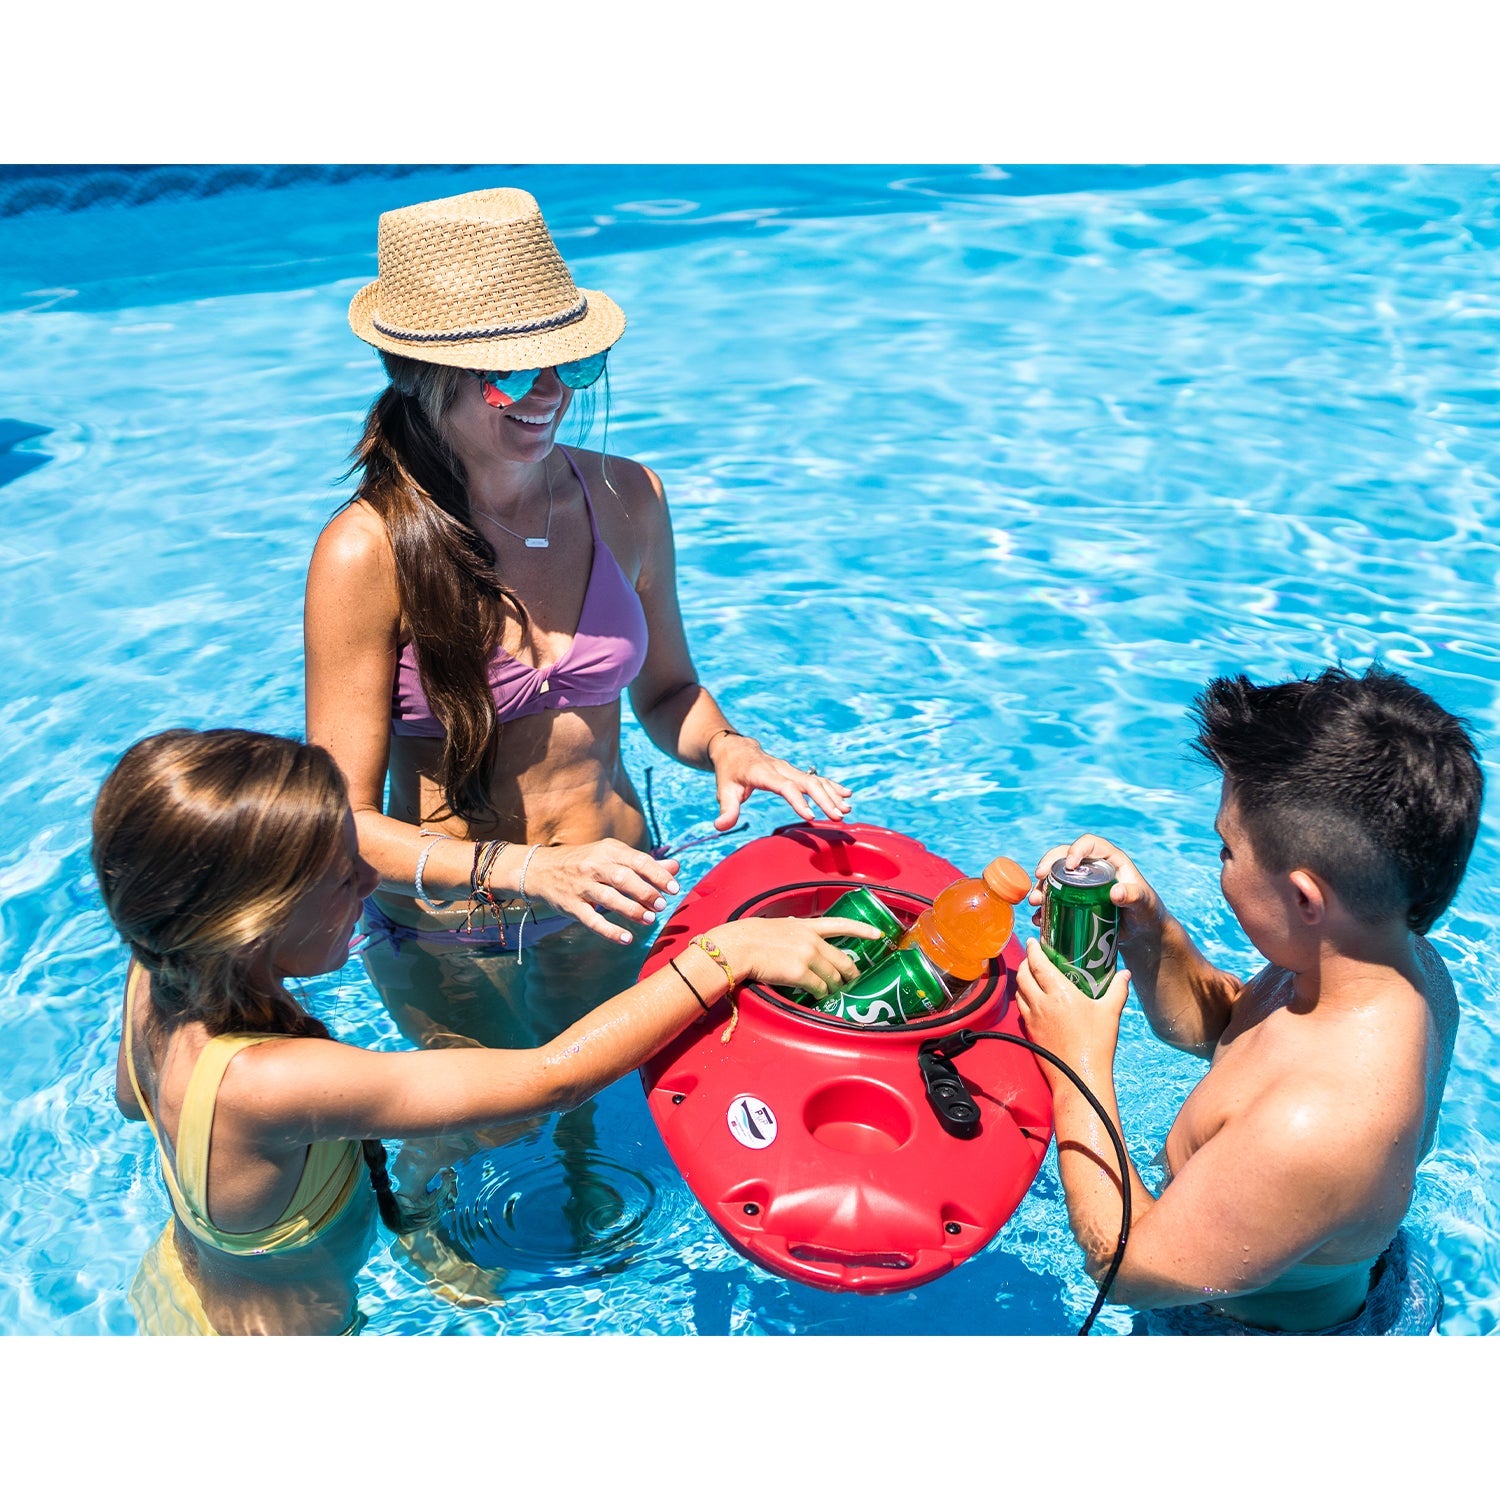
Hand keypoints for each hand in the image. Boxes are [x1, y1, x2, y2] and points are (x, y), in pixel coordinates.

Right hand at [520, 840, 680, 945]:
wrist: (540, 869)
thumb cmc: (585, 862)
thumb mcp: (612, 856)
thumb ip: (644, 864)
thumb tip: (676, 867)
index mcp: (608, 850)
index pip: (637, 860)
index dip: (658, 875)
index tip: (674, 888)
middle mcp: (594, 866)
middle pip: (623, 878)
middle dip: (646, 892)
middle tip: (662, 905)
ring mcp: (581, 886)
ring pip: (609, 898)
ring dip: (632, 910)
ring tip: (650, 920)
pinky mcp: (571, 905)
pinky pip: (592, 920)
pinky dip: (609, 931)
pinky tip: (626, 939)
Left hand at [708, 732, 852, 830]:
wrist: (736, 749)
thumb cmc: (730, 772)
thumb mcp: (724, 790)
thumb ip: (726, 809)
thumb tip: (720, 826)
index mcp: (762, 772)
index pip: (784, 786)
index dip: (798, 800)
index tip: (811, 817)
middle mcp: (780, 768)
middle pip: (806, 782)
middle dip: (824, 799)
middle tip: (838, 816)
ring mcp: (790, 769)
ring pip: (814, 779)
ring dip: (832, 794)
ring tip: (846, 809)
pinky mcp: (795, 772)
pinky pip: (816, 778)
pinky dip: (832, 785)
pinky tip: (847, 794)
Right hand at [709, 916, 881, 995]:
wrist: (739, 946)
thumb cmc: (752, 936)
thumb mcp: (780, 925)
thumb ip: (796, 930)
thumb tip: (800, 935)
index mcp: (807, 925)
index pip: (841, 924)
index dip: (863, 930)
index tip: (879, 933)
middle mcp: (812, 940)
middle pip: (842, 960)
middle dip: (850, 974)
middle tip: (852, 981)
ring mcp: (808, 957)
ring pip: (833, 978)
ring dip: (835, 988)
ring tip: (833, 993)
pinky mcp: (800, 974)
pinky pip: (820, 988)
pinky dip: (822, 994)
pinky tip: (820, 997)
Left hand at [1015, 937, 1131, 1084]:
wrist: (1079, 1076)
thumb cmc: (1097, 1043)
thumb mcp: (1110, 1013)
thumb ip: (1118, 990)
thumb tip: (1125, 974)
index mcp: (1059, 993)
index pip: (1038, 963)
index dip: (1033, 949)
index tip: (1033, 940)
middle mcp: (1041, 1003)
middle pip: (1023, 975)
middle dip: (1026, 962)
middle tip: (1033, 956)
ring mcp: (1032, 1018)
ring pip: (1019, 992)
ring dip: (1023, 980)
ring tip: (1032, 976)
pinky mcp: (1030, 1032)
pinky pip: (1021, 1009)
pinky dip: (1024, 999)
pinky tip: (1034, 1001)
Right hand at [1027, 833, 1165, 946]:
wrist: (1140, 932)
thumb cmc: (1146, 911)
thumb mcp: (1144, 902)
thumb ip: (1134, 896)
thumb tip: (1116, 892)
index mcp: (1109, 859)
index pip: (1089, 844)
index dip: (1076, 849)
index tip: (1069, 864)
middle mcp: (1091, 868)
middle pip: (1064, 858)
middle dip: (1048, 865)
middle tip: (1039, 878)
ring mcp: (1080, 885)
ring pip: (1054, 878)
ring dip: (1041, 887)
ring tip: (1036, 902)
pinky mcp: (1073, 901)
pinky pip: (1054, 899)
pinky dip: (1044, 907)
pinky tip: (1040, 918)